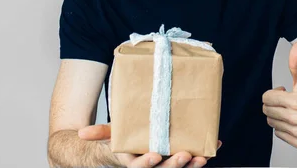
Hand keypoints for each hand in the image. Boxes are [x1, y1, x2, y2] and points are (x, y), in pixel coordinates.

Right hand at [78, 123, 220, 167]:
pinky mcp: (176, 161)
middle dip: (174, 165)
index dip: (147, 164)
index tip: (154, 155)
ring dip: (192, 166)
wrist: (127, 151)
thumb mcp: (108, 136)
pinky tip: (214, 145)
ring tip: (201, 157)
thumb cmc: (119, 142)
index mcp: (133, 163)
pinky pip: (190, 162)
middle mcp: (150, 167)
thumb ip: (99, 133)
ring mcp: (164, 166)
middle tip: (184, 155)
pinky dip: (203, 154)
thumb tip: (82, 133)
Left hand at [262, 42, 296, 149]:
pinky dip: (284, 128)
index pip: (266, 98)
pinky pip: (279, 134)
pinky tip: (295, 121)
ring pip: (271, 122)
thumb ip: (296, 61)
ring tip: (291, 110)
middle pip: (267, 110)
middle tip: (287, 101)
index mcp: (296, 102)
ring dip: (278, 115)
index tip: (284, 90)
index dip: (273, 92)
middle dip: (274, 103)